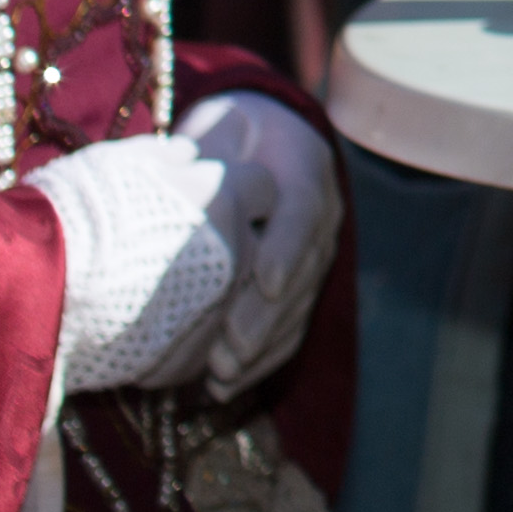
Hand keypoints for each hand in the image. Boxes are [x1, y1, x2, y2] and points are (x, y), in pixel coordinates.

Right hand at [28, 132, 237, 399]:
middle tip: (189, 248)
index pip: (264, 187)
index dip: (244, 190)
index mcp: (223, 194)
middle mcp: (233, 249)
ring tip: (160, 291)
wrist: (34, 284)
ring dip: (210, 294)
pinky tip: (149, 329)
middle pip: (256, 245)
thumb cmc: (72, 211)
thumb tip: (189, 153)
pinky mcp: (187, 355)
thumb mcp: (125, 164)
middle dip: (233, 246)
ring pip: (233, 299)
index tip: (223, 196)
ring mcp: (215, 306)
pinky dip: (185, 338)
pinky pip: (204, 345)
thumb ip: (170, 158)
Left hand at [179, 91, 342, 394]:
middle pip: (303, 272)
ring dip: (262, 348)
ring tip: (220, 378)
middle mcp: (322, 214)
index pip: (302, 210)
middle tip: (227, 353)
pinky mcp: (304, 285)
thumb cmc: (230, 131)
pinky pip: (292, 328)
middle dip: (266, 318)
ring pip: (299, 307)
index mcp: (305, 167)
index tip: (265, 283)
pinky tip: (226, 387)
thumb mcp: (222, 124)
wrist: (263, 138)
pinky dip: (262, 360)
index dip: (287, 248)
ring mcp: (317, 254)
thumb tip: (189, 165)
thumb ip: (213, 145)